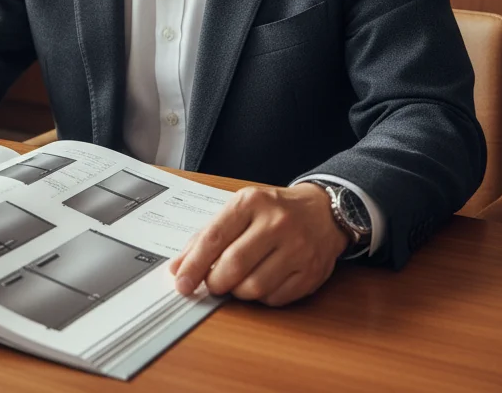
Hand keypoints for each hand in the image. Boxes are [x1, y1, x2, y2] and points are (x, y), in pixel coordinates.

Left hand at [168, 183, 348, 306]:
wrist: (322, 212)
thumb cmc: (273, 211)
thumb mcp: (240, 209)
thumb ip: (208, 236)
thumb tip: (179, 267)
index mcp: (251, 202)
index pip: (214, 237)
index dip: (194, 264)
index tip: (181, 281)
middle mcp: (276, 223)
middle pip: (233, 265)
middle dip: (214, 282)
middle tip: (210, 284)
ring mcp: (297, 249)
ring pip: (254, 286)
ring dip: (237, 291)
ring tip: (236, 281)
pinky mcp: (311, 273)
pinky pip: (274, 298)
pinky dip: (260, 297)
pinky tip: (260, 282)